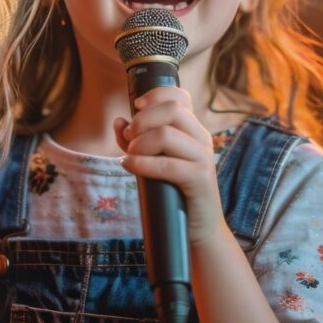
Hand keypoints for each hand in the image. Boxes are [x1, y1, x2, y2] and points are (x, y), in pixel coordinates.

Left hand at [114, 86, 225, 245]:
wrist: (198, 229)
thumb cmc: (173, 194)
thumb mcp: (152, 162)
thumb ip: (135, 142)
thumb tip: (118, 121)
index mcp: (193, 130)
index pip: (181, 97)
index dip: (156, 94)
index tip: (136, 106)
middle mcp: (202, 138)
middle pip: (172, 109)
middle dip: (142, 120)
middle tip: (129, 138)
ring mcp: (204, 157)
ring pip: (167, 134)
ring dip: (139, 143)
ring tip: (129, 156)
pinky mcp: (200, 178)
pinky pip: (167, 164)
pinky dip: (141, 163)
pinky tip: (128, 166)